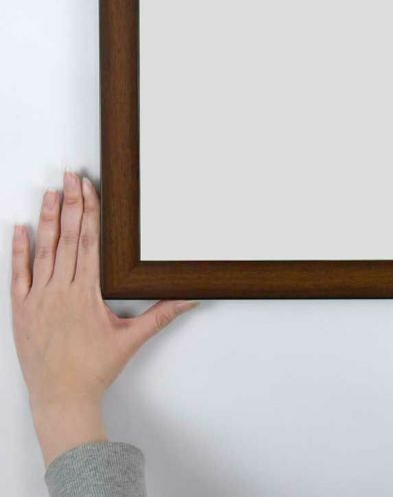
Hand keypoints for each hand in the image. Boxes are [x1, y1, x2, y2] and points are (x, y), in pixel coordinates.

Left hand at [11, 171, 196, 465]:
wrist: (60, 399)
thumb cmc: (95, 369)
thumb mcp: (132, 339)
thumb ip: (162, 314)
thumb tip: (191, 298)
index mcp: (87, 294)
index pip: (90, 243)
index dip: (91, 213)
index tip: (90, 189)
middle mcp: (60, 291)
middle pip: (68, 238)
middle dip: (71, 204)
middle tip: (71, 177)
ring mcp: (38, 300)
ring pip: (43, 250)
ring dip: (47, 219)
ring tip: (50, 192)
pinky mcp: (22, 311)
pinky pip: (19, 275)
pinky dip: (18, 251)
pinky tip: (19, 228)